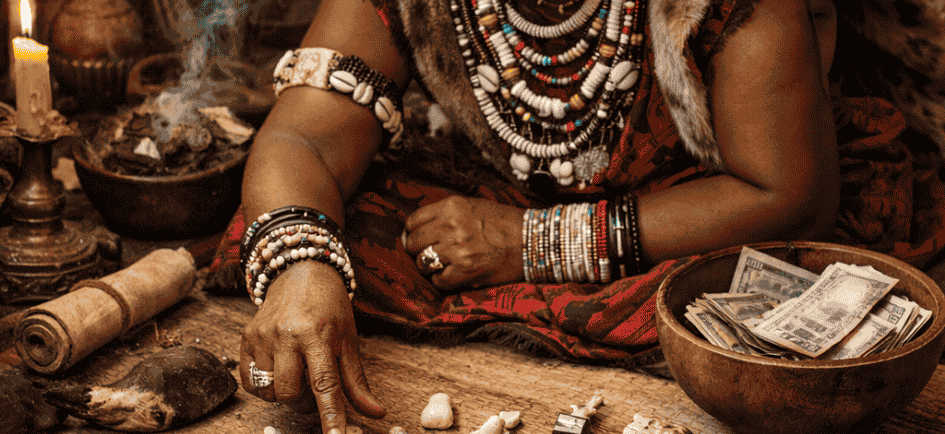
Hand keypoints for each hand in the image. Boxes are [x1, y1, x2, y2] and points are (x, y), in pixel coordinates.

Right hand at [239, 261, 385, 433]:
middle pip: (290, 393)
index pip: (325, 384)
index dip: (330, 415)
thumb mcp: (349, 340)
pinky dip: (265, 386)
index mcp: (318, 334)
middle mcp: (287, 335)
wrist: (301, 272)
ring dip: (285, 394)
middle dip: (304, 404)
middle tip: (315, 392)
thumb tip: (375, 412)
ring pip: (268, 390)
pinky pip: (249, 380)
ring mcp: (263, 336)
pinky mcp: (246, 337)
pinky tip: (279, 371)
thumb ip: (357, 381)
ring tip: (298, 376)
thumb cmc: (329, 306)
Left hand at [403, 195, 524, 289]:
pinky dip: (443, 281)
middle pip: (414, 243)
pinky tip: (454, 276)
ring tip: (443, 266)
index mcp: (451, 206)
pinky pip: (439, 280)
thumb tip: (419, 229)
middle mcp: (451, 226)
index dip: (412, 233)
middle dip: (418, 251)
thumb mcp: (473, 206)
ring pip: (423, 263)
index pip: (413, 221)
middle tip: (428, 255)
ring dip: (430, 267)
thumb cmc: (505, 223)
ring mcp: (457, 249)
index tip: (417, 239)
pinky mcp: (466, 270)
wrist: (533, 240)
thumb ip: (446, 214)